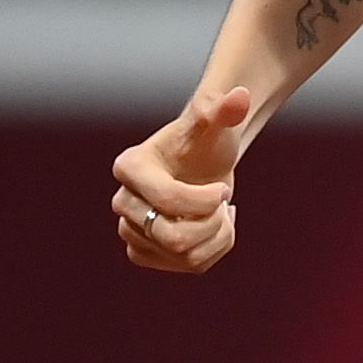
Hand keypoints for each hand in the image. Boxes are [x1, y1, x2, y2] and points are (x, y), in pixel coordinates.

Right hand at [110, 80, 252, 272]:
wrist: (203, 165)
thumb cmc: (206, 142)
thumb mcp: (214, 124)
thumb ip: (222, 109)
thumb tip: (239, 95)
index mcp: (129, 167)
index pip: (168, 201)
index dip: (207, 201)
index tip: (222, 189)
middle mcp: (122, 201)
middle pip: (173, 238)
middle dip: (212, 224)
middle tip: (222, 204)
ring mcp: (131, 229)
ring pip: (183, 256)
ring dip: (217, 239)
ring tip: (222, 216)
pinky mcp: (146, 251)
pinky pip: (186, 266)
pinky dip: (213, 252)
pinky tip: (215, 230)